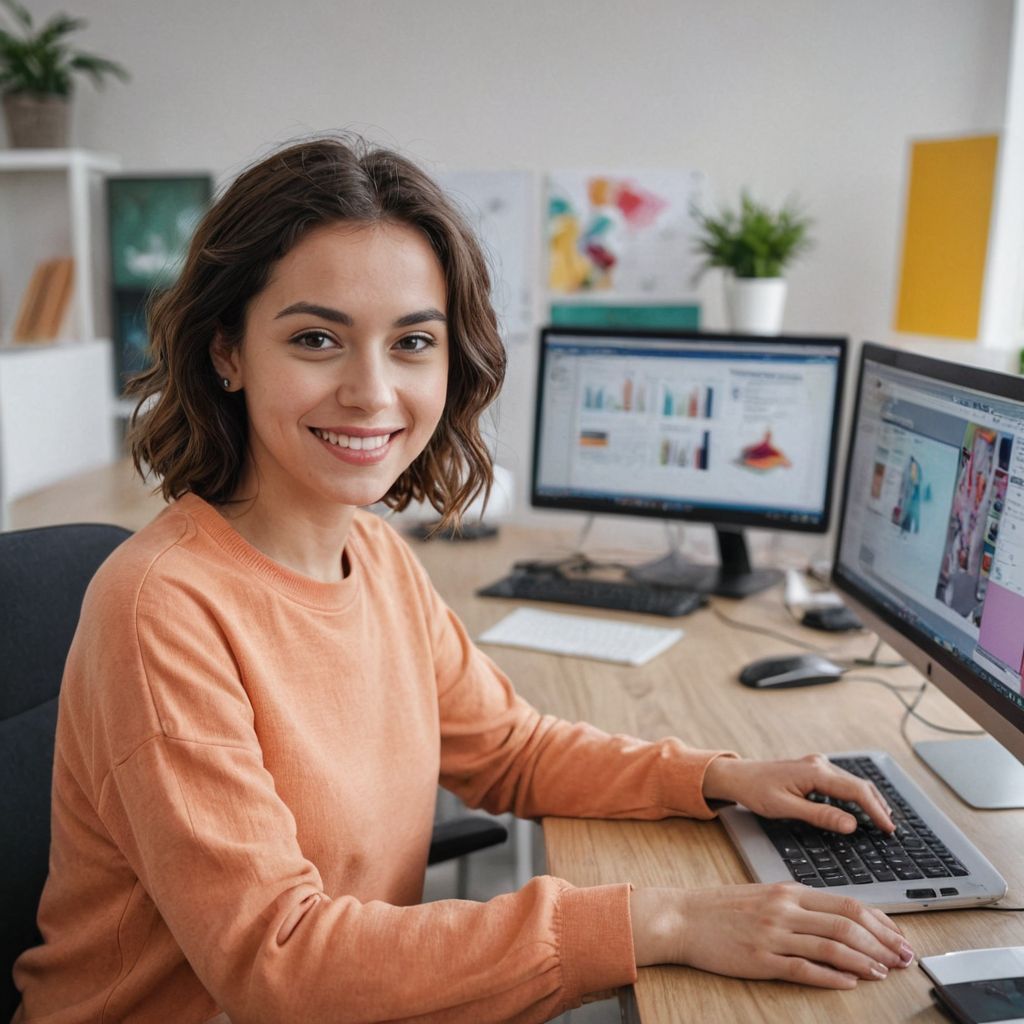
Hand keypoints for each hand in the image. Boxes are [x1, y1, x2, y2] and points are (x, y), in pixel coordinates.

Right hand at [630, 883, 913, 987]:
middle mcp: (785, 909)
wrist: (683, 917)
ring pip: (832, 946)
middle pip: (847, 923)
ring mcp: (773, 935)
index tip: (901, 936)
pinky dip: (832, 977)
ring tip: (885, 972)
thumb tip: (840, 921)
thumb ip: (800, 906)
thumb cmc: (723, 909)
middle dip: (883, 943)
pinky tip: (850, 983)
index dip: (881, 921)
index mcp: (788, 891)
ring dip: (865, 961)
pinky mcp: (761, 960)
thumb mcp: (764, 896)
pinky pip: (804, 969)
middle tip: (905, 958)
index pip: (847, 903)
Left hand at [702, 754, 894, 833]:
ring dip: (869, 800)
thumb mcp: (785, 808)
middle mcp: (819, 764)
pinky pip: (842, 783)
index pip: (856, 791)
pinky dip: (856, 796)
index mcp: (815, 772)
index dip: (875, 811)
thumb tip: (851, 824)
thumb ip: (819, 816)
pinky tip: (861, 809)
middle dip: (878, 806)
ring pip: (852, 783)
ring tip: (882, 821)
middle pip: (859, 785)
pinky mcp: (813, 770)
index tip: (888, 829)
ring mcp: (817, 765)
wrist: (737, 776)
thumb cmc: (755, 791)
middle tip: (891, 829)